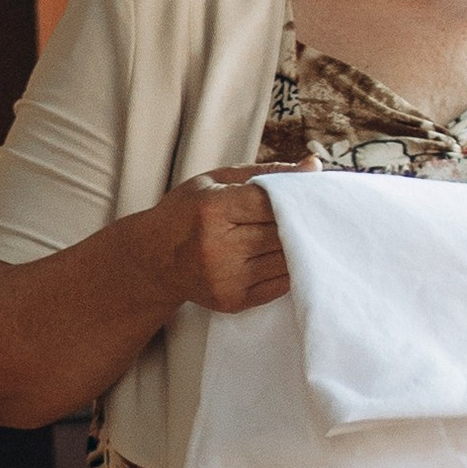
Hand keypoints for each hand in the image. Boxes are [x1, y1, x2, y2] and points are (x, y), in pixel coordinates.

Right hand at [151, 162, 303, 316]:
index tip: (308, 195)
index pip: (271, 203)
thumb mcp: (217, 181)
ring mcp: (225, 279)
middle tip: (312, 214)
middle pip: (282, 234)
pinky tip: (284, 257)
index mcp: (212, 210)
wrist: (153, 260)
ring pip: (286, 261)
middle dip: (300, 223)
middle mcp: (217, 248)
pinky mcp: (233, 301)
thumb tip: (313, 166)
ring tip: (298, 234)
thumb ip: (266, 174)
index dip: (295, 198)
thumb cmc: (187, 213)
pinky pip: (280, 285)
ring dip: (298, 248)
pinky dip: (289, 270)